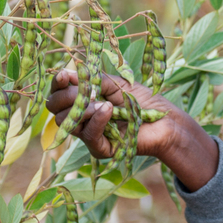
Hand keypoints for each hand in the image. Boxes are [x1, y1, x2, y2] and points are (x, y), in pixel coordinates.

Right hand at [45, 70, 219, 190]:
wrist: (166, 121)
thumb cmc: (144, 101)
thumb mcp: (117, 84)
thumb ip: (94, 79)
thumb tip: (69, 72)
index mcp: (83, 101)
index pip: (59, 93)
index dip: (58, 84)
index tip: (65, 74)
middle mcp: (82, 119)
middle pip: (56, 110)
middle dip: (65, 96)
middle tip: (81, 89)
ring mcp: (90, 135)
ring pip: (68, 123)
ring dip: (82, 107)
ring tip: (104, 102)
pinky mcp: (100, 149)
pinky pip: (88, 135)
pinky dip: (96, 119)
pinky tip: (108, 109)